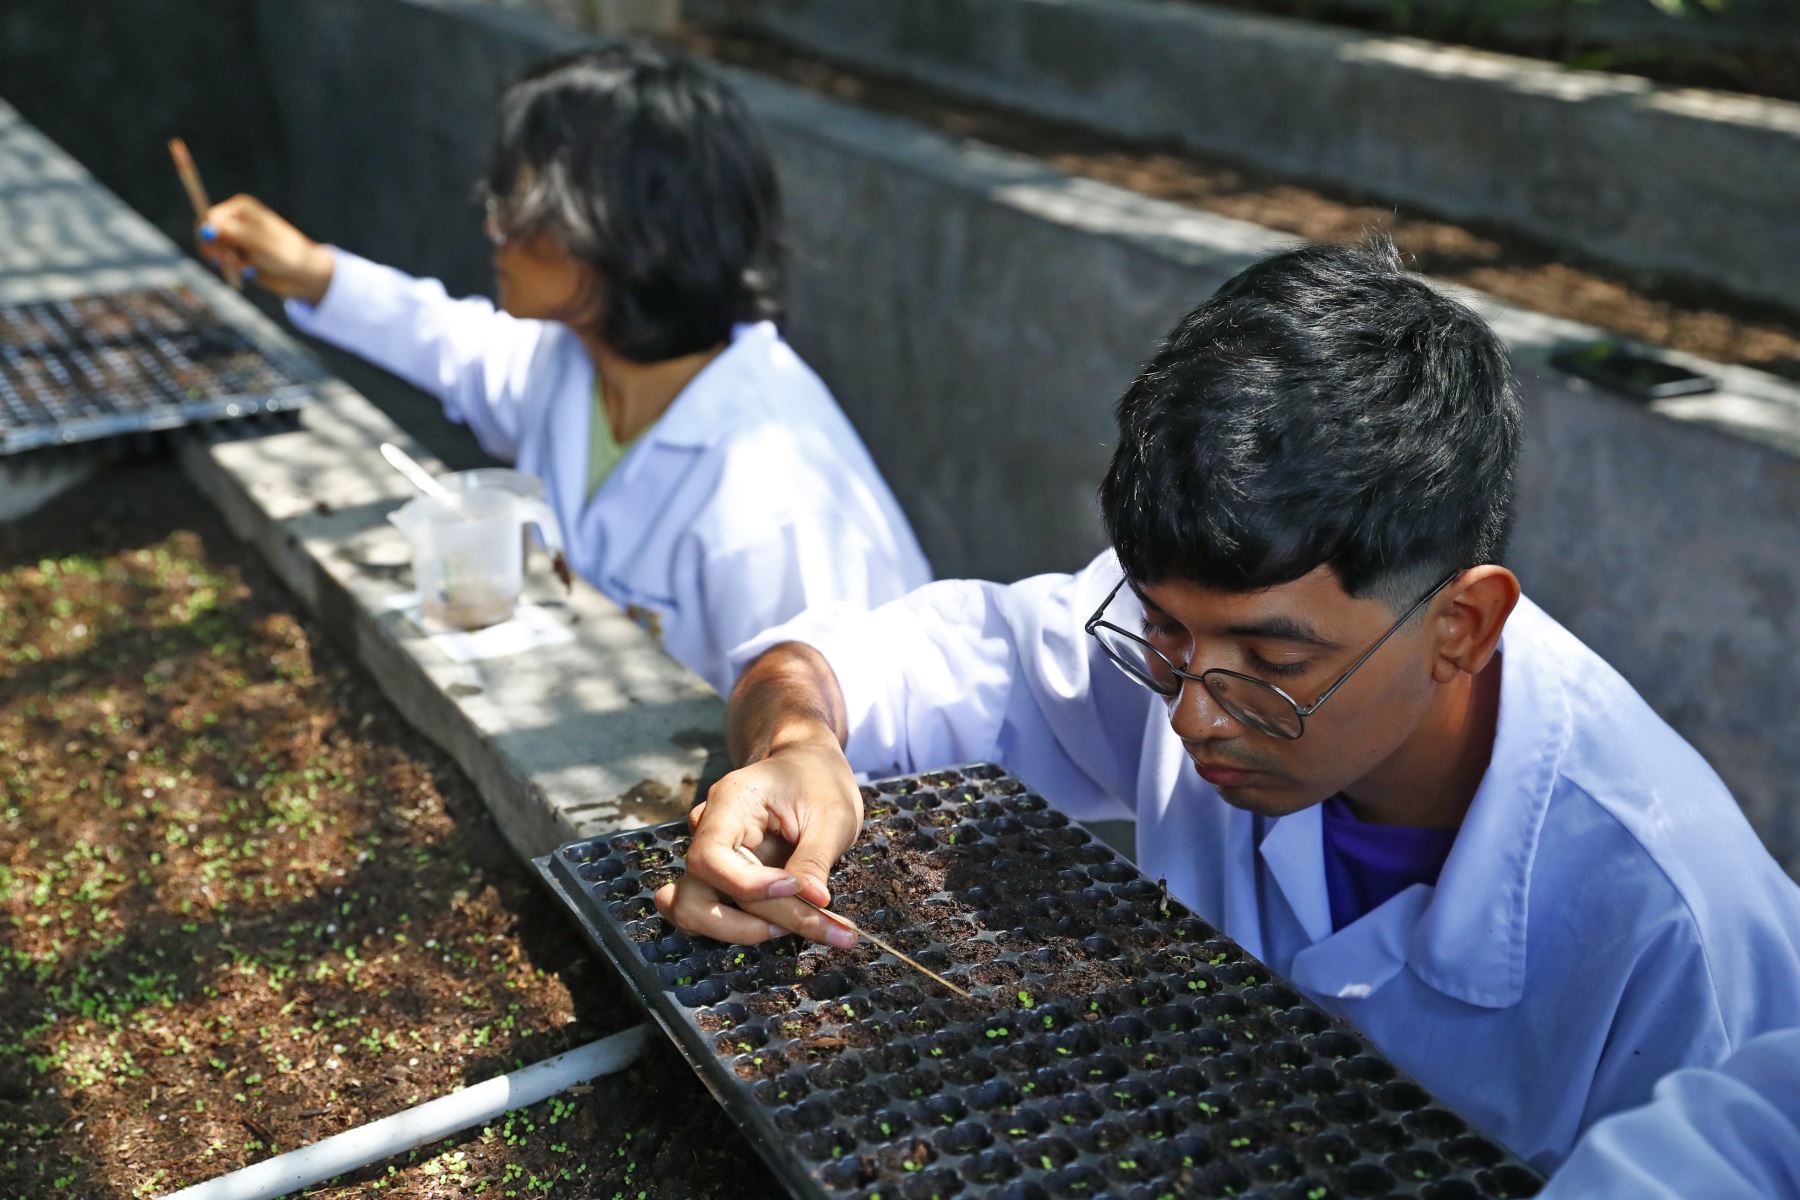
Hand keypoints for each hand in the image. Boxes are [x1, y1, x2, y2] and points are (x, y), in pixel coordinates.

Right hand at [196, 195, 334, 303]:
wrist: (303, 275)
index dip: (209, 233)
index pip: (210, 216)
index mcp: (241, 207)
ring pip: (214, 250)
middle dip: (215, 249)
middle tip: (228, 261)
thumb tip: (205, 226)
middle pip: (207, 232)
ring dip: (227, 261)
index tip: (219, 249)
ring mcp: (237, 239)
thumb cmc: (285, 253)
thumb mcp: (258, 241)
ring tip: (247, 267)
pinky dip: (236, 269)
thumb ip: (231, 233)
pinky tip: (252, 271)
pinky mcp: (238, 256)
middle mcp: (236, 220)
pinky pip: (225, 263)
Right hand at [655, 723, 862, 947]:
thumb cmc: (820, 781)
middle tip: (825, 924)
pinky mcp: (721, 879)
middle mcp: (708, 831)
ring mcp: (711, 858)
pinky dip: (747, 929)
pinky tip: (790, 926)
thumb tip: (813, 903)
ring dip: (747, 932)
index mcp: (729, 802)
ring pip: (696, 912)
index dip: (747, 885)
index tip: (798, 889)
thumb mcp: (832, 814)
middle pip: (702, 893)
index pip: (710, 857)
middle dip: (760, 920)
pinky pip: (714, 914)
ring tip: (810, 926)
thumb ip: (815, 858)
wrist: (810, 768)